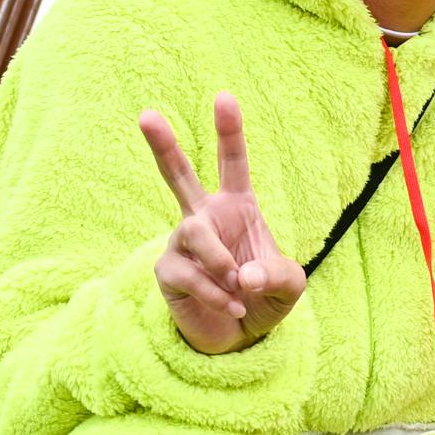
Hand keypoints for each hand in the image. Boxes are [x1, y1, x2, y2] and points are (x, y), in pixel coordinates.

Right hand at [139, 92, 306, 354]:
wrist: (240, 336)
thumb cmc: (263, 297)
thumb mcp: (288, 286)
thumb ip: (276, 275)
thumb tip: (241, 274)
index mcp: (237, 207)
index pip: (233, 163)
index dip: (229, 131)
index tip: (224, 97)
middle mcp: (204, 218)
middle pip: (178, 176)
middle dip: (164, 146)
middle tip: (146, 116)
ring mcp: (182, 243)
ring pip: (194, 235)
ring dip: (220, 262)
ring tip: (239, 289)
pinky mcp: (168, 271)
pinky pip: (188, 274)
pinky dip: (216, 293)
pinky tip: (232, 307)